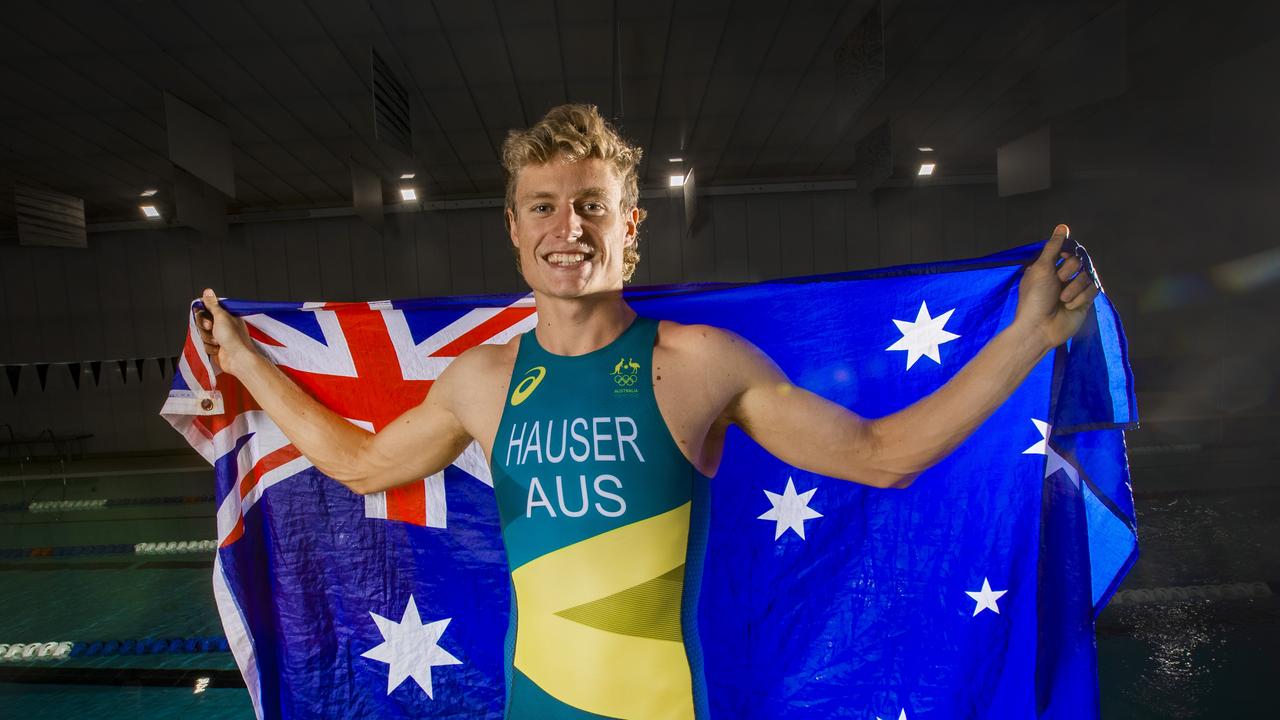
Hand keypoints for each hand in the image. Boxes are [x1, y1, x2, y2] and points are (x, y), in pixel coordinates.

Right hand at [194, 289, 257, 375]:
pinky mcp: (216, 348)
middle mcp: (223, 325)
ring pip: (202, 334)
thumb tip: (208, 291)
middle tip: (212, 328)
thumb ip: (212, 304)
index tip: (205, 314)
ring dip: (208, 338)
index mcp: (226, 315)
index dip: (203, 313)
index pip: (207, 309)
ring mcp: (220, 337)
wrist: (237, 359)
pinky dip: (210, 348)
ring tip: (218, 341)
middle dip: (205, 326)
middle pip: (202, 322)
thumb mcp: (221, 316)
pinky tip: (219, 349)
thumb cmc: (233, 337)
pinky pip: (204, 345)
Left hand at [1012, 224, 1100, 350]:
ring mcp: (1074, 289)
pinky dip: (1081, 297)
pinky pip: (1093, 289)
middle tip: (1057, 284)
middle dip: (1068, 272)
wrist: (1040, 327)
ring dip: (1074, 288)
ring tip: (1062, 300)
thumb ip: (1053, 247)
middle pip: (1079, 261)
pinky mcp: (1085, 301)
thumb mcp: (1041, 268)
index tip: (1062, 259)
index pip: (1067, 251)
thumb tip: (1062, 227)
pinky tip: (1069, 307)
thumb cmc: (1035, 298)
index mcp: (1048, 267)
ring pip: (1087, 276)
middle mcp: (1062, 277)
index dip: (1067, 254)